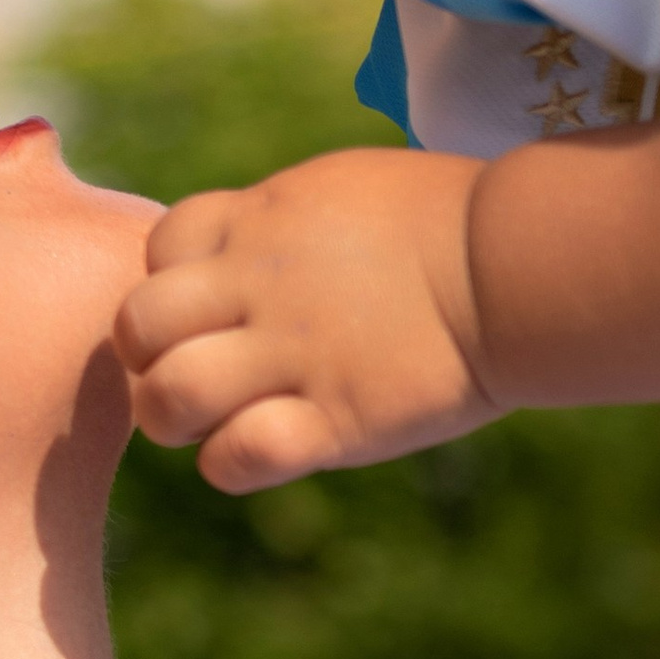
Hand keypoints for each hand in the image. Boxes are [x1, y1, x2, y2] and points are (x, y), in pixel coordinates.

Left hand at [115, 148, 497, 491]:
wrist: (522, 264)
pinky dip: (232, 467)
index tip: (213, 307)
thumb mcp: (347, 191)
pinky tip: (269, 452)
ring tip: (217, 422)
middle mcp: (258, 283)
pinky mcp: (334, 419)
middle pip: (137, 325)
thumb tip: (253, 244)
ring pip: (167, 398)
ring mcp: (292, 353)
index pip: (160, 246)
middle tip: (195, 374)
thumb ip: (284, 222)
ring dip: (178, 420)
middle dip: (148, 358)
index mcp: (260, 217)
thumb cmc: (453, 223)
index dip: (171, 283)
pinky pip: (234, 459)